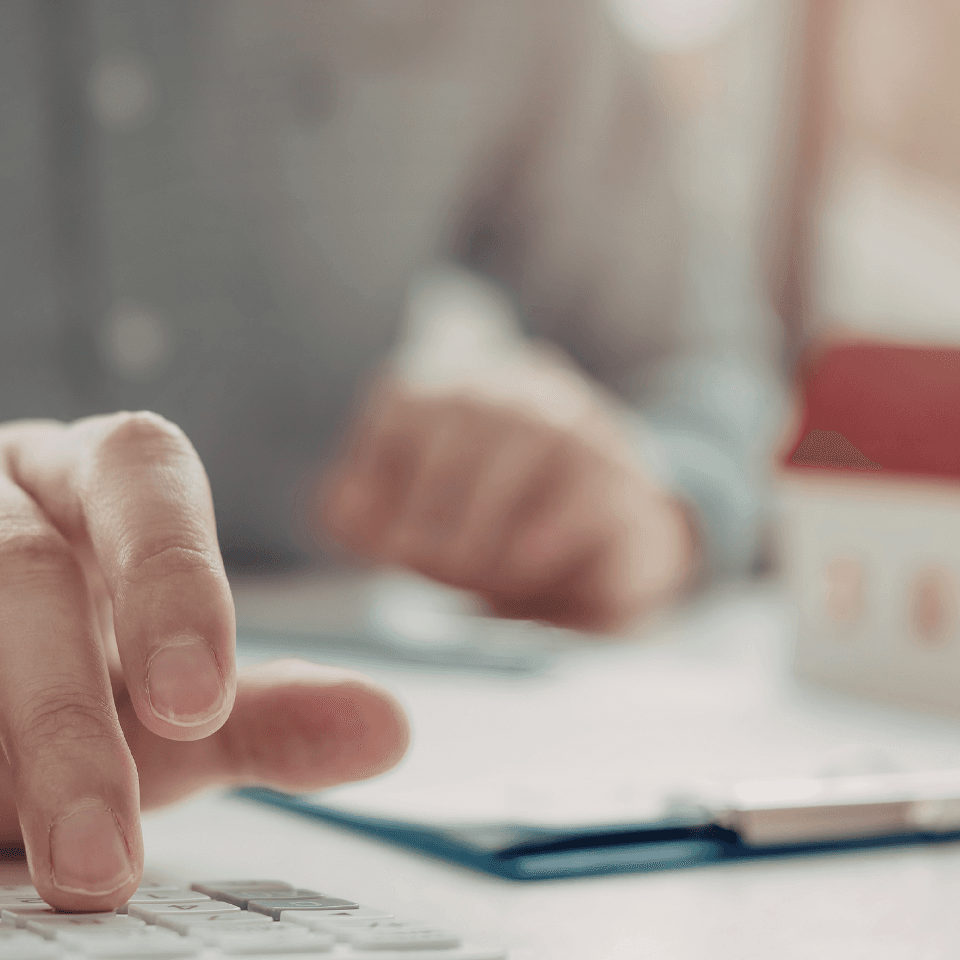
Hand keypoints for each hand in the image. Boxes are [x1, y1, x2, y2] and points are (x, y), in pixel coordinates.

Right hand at [0, 407, 407, 908]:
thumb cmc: (22, 699)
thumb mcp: (145, 722)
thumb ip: (257, 718)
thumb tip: (388, 728)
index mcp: (89, 491)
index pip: (148, 478)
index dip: (176, 578)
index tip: (196, 703)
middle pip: (27, 557)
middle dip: (66, 713)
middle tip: (98, 849)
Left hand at [318, 350, 696, 631]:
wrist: (592, 556)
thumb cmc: (481, 531)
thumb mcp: (407, 525)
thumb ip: (357, 515)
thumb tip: (341, 510)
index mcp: (449, 391)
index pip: (404, 403)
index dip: (381, 473)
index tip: (381, 541)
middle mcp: (510, 390)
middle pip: (464, 416)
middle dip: (431, 496)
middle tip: (420, 559)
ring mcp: (573, 424)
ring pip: (527, 438)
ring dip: (484, 512)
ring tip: (468, 569)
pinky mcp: (618, 476)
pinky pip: (587, 485)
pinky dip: (550, 524)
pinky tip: (524, 559)